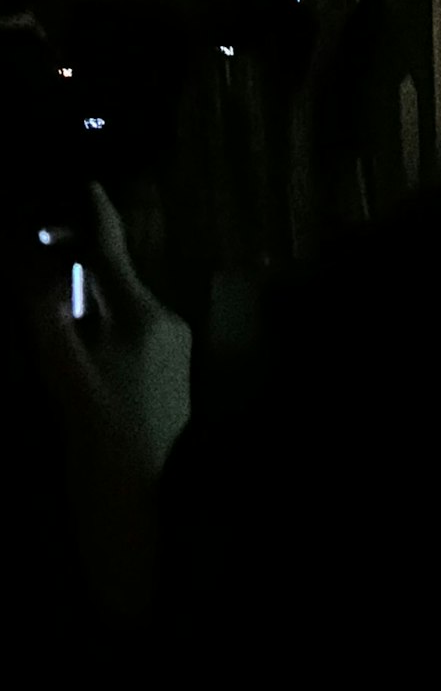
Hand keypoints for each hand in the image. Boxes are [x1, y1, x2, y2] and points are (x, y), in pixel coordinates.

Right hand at [24, 184, 192, 622]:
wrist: (142, 512)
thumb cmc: (99, 446)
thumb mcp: (61, 375)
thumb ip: (41, 309)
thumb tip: (17, 249)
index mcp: (144, 315)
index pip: (111, 249)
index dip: (91, 212)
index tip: (79, 178)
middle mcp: (166, 320)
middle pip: (115, 272)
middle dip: (77, 253)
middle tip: (33, 237)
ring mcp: (172, 346)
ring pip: (120, 300)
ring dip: (85, 287)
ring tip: (42, 277)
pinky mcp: (168, 370)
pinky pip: (128, 326)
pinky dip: (98, 316)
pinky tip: (71, 327)